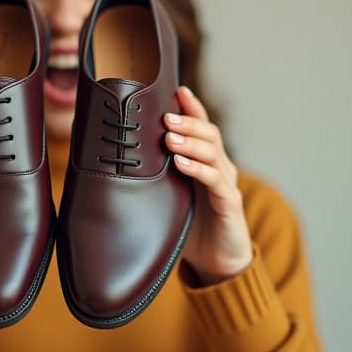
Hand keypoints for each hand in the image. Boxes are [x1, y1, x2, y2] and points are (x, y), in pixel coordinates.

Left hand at [165, 86, 254, 285]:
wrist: (218, 262)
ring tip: (170, 136)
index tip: (178, 90)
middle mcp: (220, 168)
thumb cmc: (192, 225)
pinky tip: (181, 163)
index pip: (202, 127)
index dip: (193, 108)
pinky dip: (198, 170)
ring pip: (214, 153)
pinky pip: (216, 182)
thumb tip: (122, 158)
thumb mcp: (171, 195)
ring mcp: (226, 185)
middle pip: (209, 135)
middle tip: (166, 116)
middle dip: (188, 121)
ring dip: (191, 142)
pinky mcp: (229, 205)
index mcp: (207, 162)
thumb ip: (157, 176)